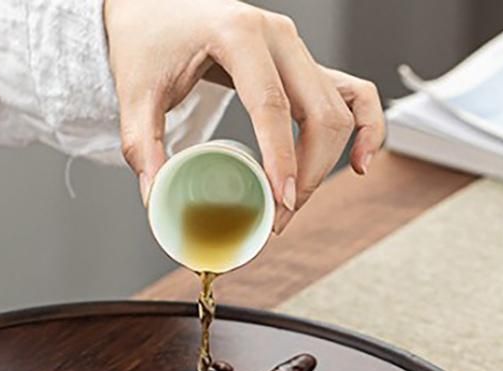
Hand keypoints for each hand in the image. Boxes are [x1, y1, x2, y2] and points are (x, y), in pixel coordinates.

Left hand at [103, 0, 384, 232]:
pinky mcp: (303, 64)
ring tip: (293, 204)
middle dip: (306, 174)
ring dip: (325, 164)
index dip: (281, 159)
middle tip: (277, 217)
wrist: (154, 10)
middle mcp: (279, 36)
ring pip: (338, 111)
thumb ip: (142, 147)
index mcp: (238, 34)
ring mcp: (297, 49)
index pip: (272, 105)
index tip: (280, 202)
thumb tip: (156, 199)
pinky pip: (354, 94)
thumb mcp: (135, 96)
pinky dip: (366, 127)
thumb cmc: (148, 43)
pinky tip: (362, 163)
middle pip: (319, 112)